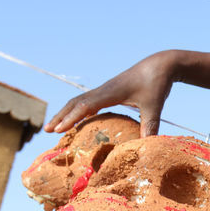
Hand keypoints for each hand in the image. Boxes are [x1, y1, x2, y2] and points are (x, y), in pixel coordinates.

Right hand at [45, 51, 178, 136]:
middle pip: (75, 103)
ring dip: (66, 113)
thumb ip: (150, 125)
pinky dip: (79, 111)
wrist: (161, 64)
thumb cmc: (157, 83)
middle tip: (47, 131)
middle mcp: (104, 90)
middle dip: (61, 116)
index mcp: (111, 92)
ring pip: (80, 101)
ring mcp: (106, 89)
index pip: (85, 105)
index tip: (58, 130)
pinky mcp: (110, 91)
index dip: (71, 118)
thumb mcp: (154, 106)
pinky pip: (89, 101)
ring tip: (55, 128)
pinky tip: (78, 121)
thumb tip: (147, 146)